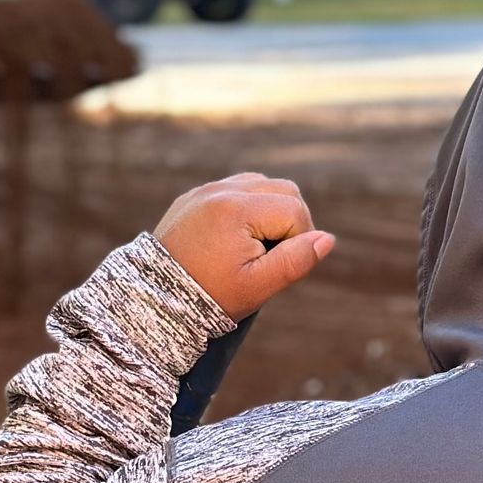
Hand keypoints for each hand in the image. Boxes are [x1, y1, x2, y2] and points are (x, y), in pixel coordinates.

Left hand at [153, 174, 334, 319]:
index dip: (297, 241)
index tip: (274, 266)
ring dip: (270, 211)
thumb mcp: (257, 286)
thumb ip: (295, 261)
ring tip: (253, 247)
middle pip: (284, 189)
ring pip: (262, 184)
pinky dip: (247, 207)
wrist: (155, 298)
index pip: (294, 211)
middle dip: (288, 221)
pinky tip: (235, 238)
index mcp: (236, 209)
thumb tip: (327, 239)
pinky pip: (236, 188)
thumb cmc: (210, 296)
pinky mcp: (194, 197)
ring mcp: (205, 190)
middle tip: (269, 256)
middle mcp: (221, 190)